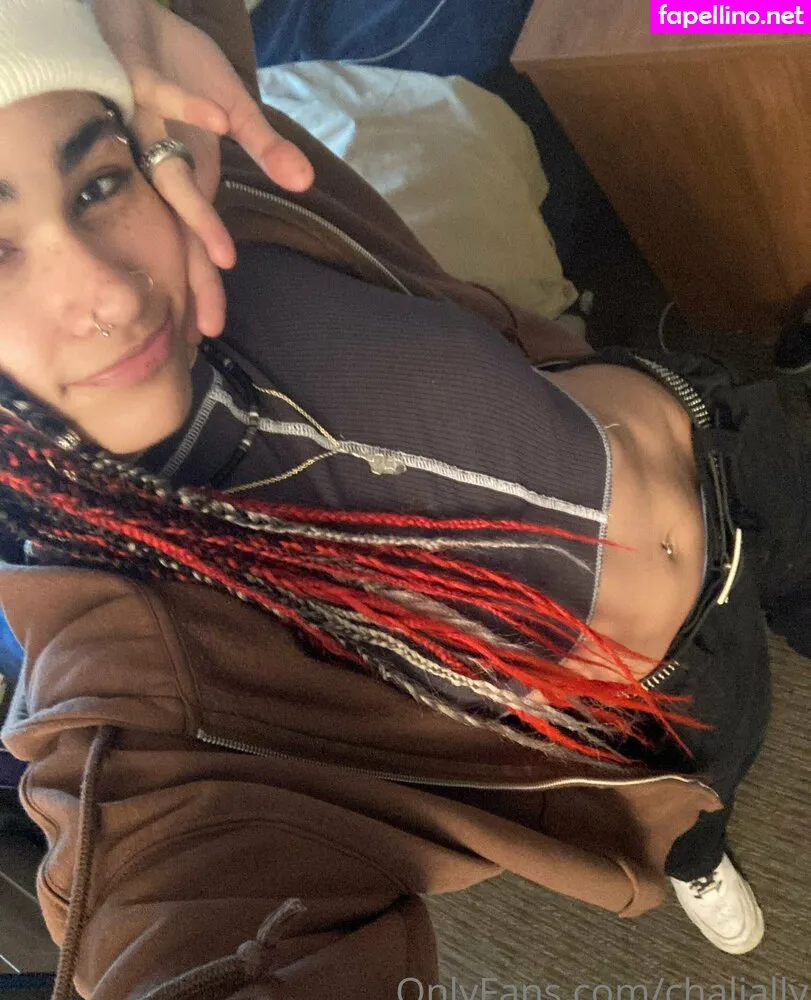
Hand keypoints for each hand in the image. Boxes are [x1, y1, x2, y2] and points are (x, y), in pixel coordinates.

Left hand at [87, 0, 313, 336]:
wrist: (135, 17)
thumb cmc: (180, 69)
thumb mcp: (236, 110)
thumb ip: (268, 148)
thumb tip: (306, 183)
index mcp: (186, 178)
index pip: (195, 245)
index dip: (202, 288)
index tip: (209, 333)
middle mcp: (164, 165)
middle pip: (179, 233)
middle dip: (194, 280)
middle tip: (204, 328)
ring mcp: (148, 127)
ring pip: (168, 178)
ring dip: (197, 215)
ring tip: (224, 257)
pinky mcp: (138, 79)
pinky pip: (166, 94)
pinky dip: (192, 105)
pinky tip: (220, 118)